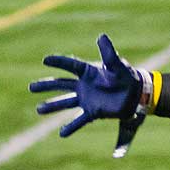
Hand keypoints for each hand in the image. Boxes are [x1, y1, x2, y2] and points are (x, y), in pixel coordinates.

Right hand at [30, 34, 146, 157]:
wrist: (137, 94)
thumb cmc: (127, 76)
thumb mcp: (117, 64)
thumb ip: (108, 52)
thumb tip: (101, 36)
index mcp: (89, 72)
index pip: (70, 65)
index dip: (59, 62)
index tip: (46, 60)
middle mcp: (84, 85)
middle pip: (61, 84)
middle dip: (47, 86)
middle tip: (31, 87)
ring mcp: (86, 99)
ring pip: (65, 103)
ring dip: (52, 106)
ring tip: (39, 109)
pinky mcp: (93, 112)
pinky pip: (79, 120)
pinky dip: (71, 127)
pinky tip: (62, 133)